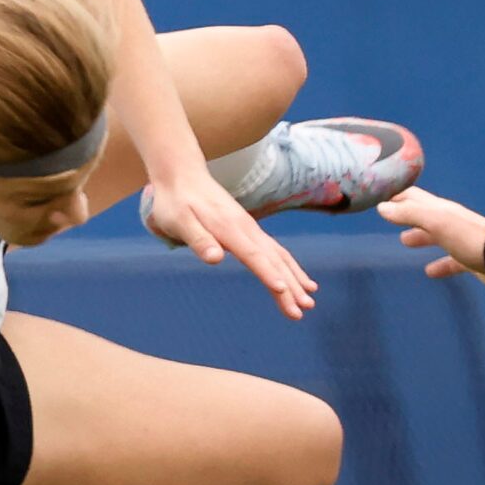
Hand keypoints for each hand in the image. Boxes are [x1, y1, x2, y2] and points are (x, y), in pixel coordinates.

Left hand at [144, 169, 316, 319]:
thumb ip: (198, 240)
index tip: (283, 290)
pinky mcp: (249, 230)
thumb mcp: (178, 221)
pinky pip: (276, 251)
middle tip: (303, 310)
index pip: (253, 255)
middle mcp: (246, 228)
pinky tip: (300, 280)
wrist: (182, 175)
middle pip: (273, 260)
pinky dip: (290, 266)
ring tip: (309, 300)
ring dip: (295, 278)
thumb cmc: (175, 202)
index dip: (268, 273)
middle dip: (290, 286)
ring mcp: (250, 229)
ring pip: (279, 256)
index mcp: (229, 228)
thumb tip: (215, 258)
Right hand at [379, 187, 484, 282]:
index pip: (413, 196)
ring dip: (420, 237)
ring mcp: (460, 239)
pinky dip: (439, 264)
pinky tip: (430, 272)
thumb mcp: (436, 222)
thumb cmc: (469, 238)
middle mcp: (450, 221)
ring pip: (435, 235)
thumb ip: (409, 214)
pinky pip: (450, 260)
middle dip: (405, 213)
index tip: (378, 196)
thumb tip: (382, 207)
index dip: (396, 195)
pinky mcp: (469, 258)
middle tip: (387, 216)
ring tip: (404, 242)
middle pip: (423, 214)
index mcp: (441, 209)